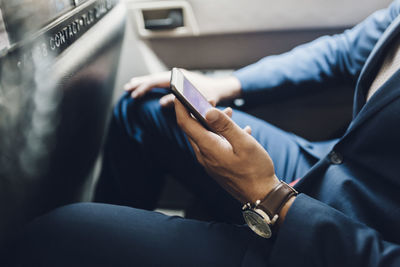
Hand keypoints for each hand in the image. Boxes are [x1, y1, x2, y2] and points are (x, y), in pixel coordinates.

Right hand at [124, 70, 241, 107]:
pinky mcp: (179, 81)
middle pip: (154, 77)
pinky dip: (151, 84)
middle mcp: (178, 75)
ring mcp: (178, 77)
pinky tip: (144, 88)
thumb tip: (161, 103)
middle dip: (140, 83)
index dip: (144, 87)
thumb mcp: (197, 101)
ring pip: (157, 78)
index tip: (135, 94)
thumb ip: (179, 103)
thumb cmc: (212, 95)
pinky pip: (162, 82)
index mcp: (180, 78)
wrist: (222, 89)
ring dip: (144, 82)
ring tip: (130, 87)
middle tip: (126, 89)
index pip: (157, 81)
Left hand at [174, 98, 279, 203]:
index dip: (180, 106)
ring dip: (212, 123)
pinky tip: (238, 131)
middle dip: (198, 111)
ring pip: (204, 136)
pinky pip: (213, 145)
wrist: (261, 196)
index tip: (179, 92)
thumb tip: (208, 110)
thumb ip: (225, 125)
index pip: (186, 123)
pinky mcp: (216, 166)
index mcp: (208, 147)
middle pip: (193, 129)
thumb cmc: (255, 170)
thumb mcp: (244, 143)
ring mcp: (209, 162)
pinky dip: (220, 134)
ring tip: (228, 113)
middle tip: (210, 100)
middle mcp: (204, 155)